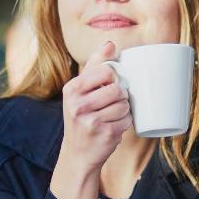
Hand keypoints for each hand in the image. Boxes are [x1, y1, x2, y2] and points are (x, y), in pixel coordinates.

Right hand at [57, 41, 131, 171]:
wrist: (78, 154)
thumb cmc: (82, 117)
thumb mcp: (80, 91)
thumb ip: (95, 66)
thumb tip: (110, 44)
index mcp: (72, 89)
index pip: (105, 71)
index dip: (113, 78)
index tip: (107, 87)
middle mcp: (78, 105)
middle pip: (117, 89)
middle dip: (119, 97)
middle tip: (110, 105)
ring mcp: (91, 121)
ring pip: (124, 105)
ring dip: (123, 111)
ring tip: (111, 117)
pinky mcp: (105, 134)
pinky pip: (127, 120)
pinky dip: (124, 123)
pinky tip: (112, 127)